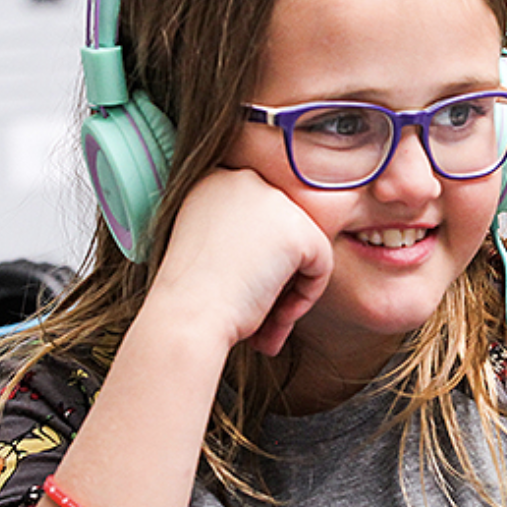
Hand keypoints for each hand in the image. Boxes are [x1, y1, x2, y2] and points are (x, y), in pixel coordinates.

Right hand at [153, 168, 332, 355]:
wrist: (185, 317)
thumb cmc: (190, 299)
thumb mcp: (210, 252)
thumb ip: (242, 239)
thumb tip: (278, 252)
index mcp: (214, 181)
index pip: (259, 221)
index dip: (255, 264)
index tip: (237, 295)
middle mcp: (242, 179)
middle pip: (282, 233)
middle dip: (275, 278)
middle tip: (258, 318)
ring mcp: (272, 200)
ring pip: (303, 248)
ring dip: (288, 291)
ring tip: (263, 327)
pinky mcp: (298, 229)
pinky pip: (321, 265)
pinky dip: (305, 297)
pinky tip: (275, 316)